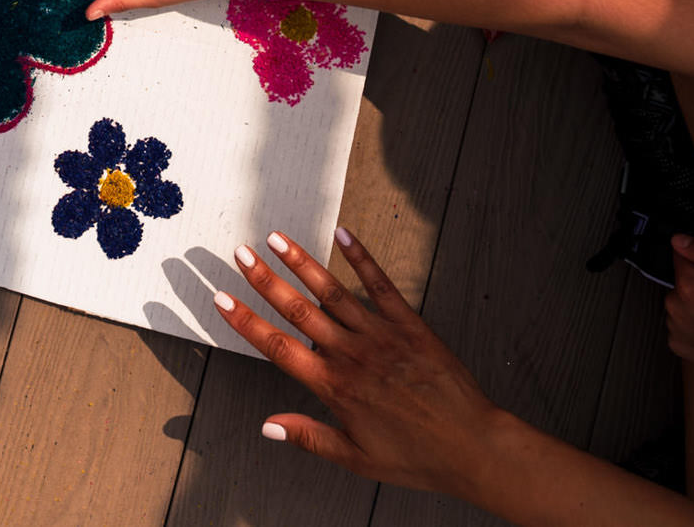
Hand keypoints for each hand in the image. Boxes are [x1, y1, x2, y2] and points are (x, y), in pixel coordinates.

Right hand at [216, 227, 511, 498]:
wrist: (471, 444)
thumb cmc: (416, 456)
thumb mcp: (356, 458)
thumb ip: (309, 437)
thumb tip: (268, 427)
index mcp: (335, 387)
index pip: (279, 348)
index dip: (247, 322)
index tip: (222, 299)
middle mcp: (352, 355)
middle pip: (298, 310)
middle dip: (265, 280)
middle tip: (240, 254)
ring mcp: (380, 335)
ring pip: (332, 292)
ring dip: (302, 263)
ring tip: (277, 238)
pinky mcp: (409, 325)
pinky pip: (381, 285)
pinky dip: (362, 258)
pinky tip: (344, 235)